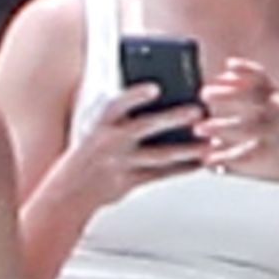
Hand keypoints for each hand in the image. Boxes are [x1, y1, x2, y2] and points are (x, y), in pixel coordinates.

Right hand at [57, 81, 205, 206]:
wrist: (70, 191)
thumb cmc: (89, 151)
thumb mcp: (94, 126)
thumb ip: (119, 110)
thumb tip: (153, 91)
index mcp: (100, 123)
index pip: (116, 105)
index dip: (135, 95)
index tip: (155, 88)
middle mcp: (110, 142)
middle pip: (145, 127)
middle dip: (172, 118)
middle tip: (197, 111)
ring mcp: (120, 163)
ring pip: (159, 156)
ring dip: (186, 150)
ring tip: (208, 144)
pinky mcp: (129, 183)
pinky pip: (160, 175)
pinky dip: (181, 169)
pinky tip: (199, 162)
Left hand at [196, 58, 278, 186]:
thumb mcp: (276, 112)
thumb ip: (252, 96)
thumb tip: (221, 79)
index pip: (265, 80)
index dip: (247, 70)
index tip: (228, 64)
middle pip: (254, 98)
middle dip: (228, 94)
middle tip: (203, 93)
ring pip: (248, 127)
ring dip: (222, 126)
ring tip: (198, 128)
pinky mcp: (274, 159)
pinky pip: (247, 156)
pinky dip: (226, 158)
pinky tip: (209, 160)